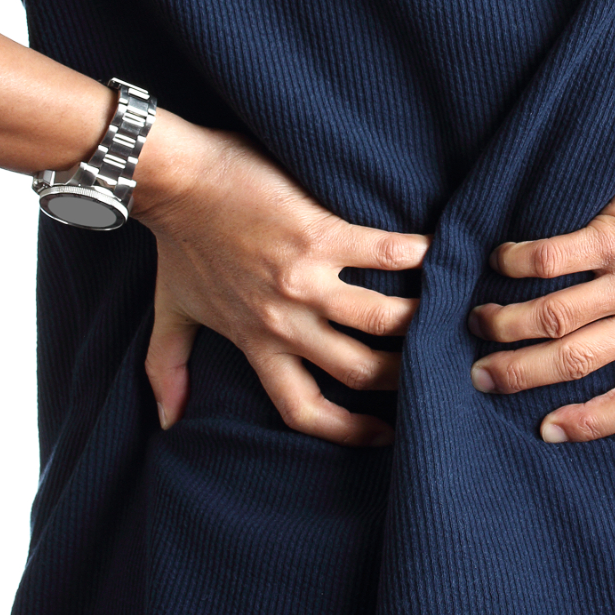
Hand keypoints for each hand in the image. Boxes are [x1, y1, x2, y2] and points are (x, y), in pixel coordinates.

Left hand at [134, 120, 429, 446]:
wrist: (174, 179)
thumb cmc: (175, 242)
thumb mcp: (172, 311)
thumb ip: (168, 366)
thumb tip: (167, 420)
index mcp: (255, 344)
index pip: (305, 409)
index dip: (348, 430)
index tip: (382, 434)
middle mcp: (284, 322)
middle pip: (358, 371)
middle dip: (401, 376)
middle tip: (430, 366)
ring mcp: (305, 280)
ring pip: (382, 319)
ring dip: (420, 319)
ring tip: (447, 310)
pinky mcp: (319, 234)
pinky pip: (384, 253)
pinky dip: (418, 255)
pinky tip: (439, 253)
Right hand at [467, 119, 614, 441]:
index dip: (588, 423)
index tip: (548, 429)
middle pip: (575, 363)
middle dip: (519, 374)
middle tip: (481, 376)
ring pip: (554, 317)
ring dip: (508, 322)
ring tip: (480, 320)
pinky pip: (553, 258)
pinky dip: (518, 262)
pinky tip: (499, 260)